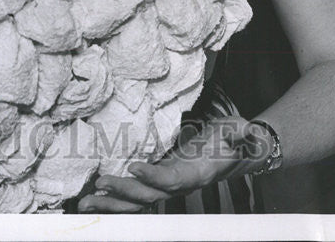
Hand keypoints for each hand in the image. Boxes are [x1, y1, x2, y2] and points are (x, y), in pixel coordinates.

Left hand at [77, 115, 271, 212]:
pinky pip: (134, 195)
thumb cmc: (235, 139)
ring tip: (86, 203)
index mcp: (197, 174)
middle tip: (99, 185)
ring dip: (112, 203)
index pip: (173, 179)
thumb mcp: (240, 131)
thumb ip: (241, 134)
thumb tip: (247, 133)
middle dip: (123, 193)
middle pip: (148, 195)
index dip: (154, 177)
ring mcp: (167, 186)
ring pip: (136, 201)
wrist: (235, 150)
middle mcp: (179, 184)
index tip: (134, 167)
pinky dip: (114, 199)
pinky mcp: (158, 182)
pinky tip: (94, 198)